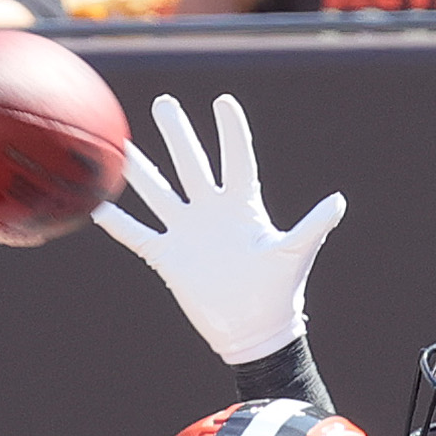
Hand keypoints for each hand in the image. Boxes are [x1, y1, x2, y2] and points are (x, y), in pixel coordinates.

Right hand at [92, 93, 345, 365]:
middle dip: (178, 135)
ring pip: (160, 193)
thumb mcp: (294, 255)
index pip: (236, 159)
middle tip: (164, 105)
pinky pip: (138, 236)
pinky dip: (118, 223)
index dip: (231, 132)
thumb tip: (338, 201)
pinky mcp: (169, 258)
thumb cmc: (279, 293)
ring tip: (122, 144)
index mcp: (242, 207)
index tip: (223, 102)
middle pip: (191, 165)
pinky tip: (97, 205)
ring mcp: (188, 233)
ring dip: (141, 171)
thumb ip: (312, 226)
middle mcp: (212, 213)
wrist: (255, 333)